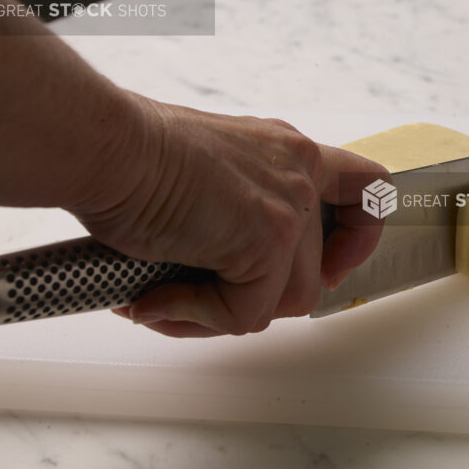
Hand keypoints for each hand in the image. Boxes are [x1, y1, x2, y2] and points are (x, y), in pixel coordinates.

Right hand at [70, 96, 386, 336]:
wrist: (104, 149)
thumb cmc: (130, 157)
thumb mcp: (206, 176)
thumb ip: (236, 216)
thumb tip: (221, 284)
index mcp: (288, 151)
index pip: (364, 191)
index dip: (357, 238)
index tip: (333, 269)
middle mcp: (300, 173)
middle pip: (313, 271)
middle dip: (256, 299)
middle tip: (195, 300)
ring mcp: (289, 209)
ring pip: (284, 301)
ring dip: (222, 314)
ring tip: (164, 299)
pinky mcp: (268, 242)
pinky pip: (247, 315)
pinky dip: (198, 319)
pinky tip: (154, 299)